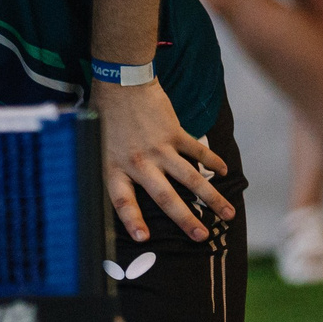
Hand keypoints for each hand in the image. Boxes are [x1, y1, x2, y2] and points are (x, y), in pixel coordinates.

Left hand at [91, 82, 229, 242]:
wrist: (120, 83)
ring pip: (190, 178)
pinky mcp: (174, 133)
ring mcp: (159, 148)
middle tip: (202, 237)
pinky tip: (224, 173)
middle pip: (164, 196)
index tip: (144, 238)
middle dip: (185, 219)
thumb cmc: (104, 116)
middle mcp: (138, 162)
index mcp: (113, 167)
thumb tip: (109, 192)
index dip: (132, 220)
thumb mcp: (94, 146)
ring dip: (211, 197)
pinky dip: (212, 162)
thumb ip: (106, 169)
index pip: (122, 200)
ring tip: (228, 214)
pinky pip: (197, 151)